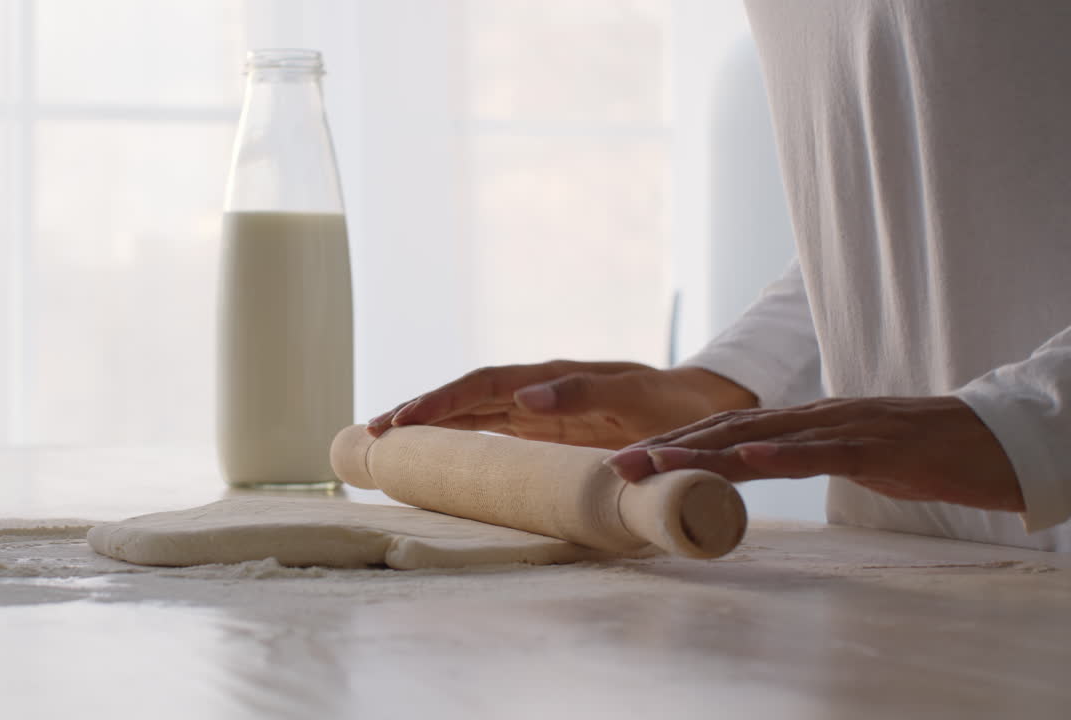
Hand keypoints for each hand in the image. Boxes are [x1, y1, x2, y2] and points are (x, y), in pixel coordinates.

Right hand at [366, 360, 757, 449]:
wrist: (705, 406)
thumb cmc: (673, 405)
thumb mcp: (635, 398)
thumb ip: (584, 394)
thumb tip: (524, 396)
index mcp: (551, 379)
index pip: (481, 386)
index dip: (438, 402)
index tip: (401, 422)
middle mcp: (537, 391)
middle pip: (463, 397)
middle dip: (417, 412)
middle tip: (371, 435)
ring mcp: (539, 411)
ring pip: (471, 414)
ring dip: (430, 426)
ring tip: (385, 444)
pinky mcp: (546, 431)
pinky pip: (492, 432)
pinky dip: (458, 440)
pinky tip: (435, 455)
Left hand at [605, 396, 1025, 511]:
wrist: (985, 439)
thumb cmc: (913, 452)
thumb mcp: (842, 455)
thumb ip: (797, 455)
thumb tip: (752, 468)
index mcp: (797, 422)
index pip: (722, 432)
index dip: (672, 446)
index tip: (626, 464)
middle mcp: (807, 417)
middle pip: (725, 431)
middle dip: (668, 448)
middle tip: (618, 466)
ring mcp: (837, 428)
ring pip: (760, 438)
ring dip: (704, 451)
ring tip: (657, 460)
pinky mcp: (870, 446)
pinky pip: (819, 451)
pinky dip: (781, 455)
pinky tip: (747, 460)